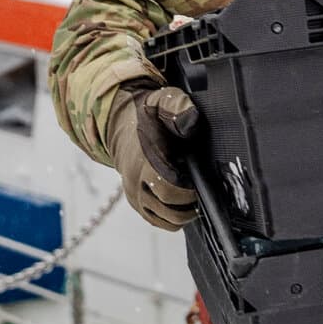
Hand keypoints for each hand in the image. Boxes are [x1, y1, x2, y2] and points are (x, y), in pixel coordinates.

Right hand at [108, 84, 200, 230]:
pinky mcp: (137, 203)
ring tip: (193, 195)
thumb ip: (179, 106)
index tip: (199, 179)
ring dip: (185, 212)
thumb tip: (191, 121)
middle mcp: (136, 182)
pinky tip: (182, 200)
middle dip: (191, 203)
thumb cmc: (149, 115)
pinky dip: (174, 217)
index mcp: (145, 161)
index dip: (190, 190)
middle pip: (171, 210)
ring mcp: (135, 196)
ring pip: (168, 221)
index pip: (170, 189)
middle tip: (200, 188)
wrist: (122, 125)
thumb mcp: (163, 101)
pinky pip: (159, 222)